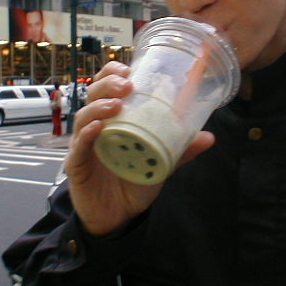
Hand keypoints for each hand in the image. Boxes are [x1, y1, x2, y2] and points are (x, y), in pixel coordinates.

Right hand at [64, 61, 214, 235]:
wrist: (118, 217)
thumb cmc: (133, 182)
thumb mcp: (160, 162)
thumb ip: (181, 149)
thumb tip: (209, 137)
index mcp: (113, 120)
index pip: (106, 88)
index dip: (111, 74)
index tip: (127, 68)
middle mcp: (94, 127)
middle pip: (93, 96)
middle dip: (107, 85)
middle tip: (126, 84)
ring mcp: (83, 145)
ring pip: (84, 117)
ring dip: (99, 106)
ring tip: (116, 104)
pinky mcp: (76, 165)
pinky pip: (78, 146)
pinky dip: (86, 134)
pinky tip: (98, 127)